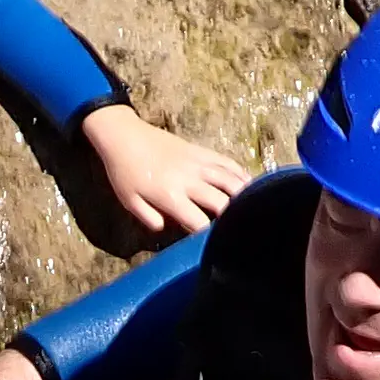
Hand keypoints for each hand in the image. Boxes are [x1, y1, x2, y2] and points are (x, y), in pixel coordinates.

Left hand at [80, 101, 245, 235]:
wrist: (123, 136)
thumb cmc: (124, 172)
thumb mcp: (129, 201)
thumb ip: (148, 218)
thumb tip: (166, 229)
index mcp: (171, 196)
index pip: (199, 222)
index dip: (210, 236)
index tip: (217, 243)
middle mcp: (189, 180)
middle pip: (221, 202)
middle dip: (234, 218)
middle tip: (243, 229)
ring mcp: (198, 163)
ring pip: (230, 180)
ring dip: (245, 195)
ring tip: (257, 208)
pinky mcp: (200, 150)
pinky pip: (226, 162)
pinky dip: (240, 173)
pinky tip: (250, 183)